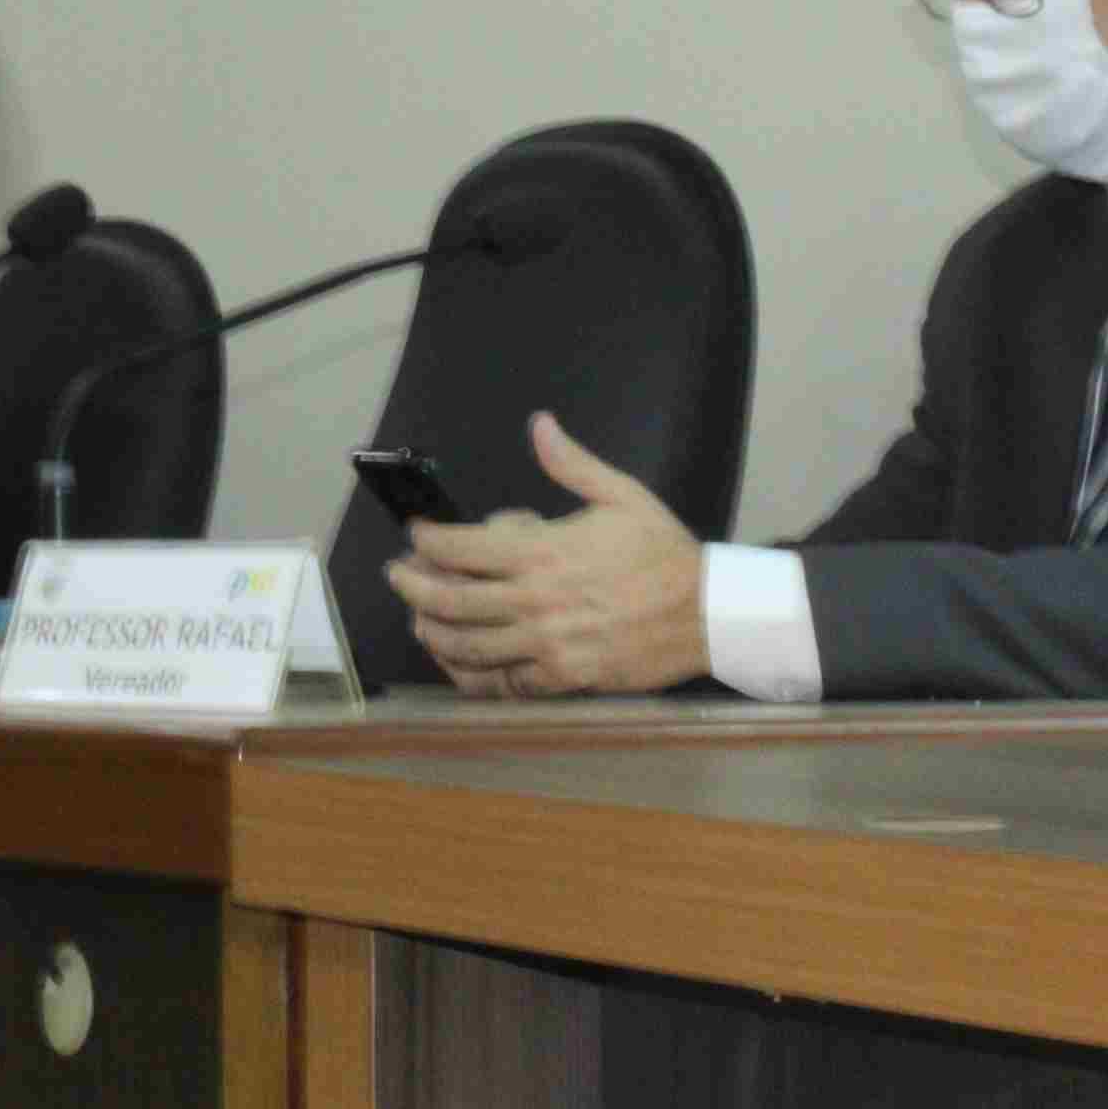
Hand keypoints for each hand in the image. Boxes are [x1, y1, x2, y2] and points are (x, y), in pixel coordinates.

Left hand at [381, 412, 708, 696]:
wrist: (708, 615)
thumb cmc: (664, 554)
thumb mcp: (621, 495)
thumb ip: (571, 464)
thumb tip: (540, 425)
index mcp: (544, 552)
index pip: (462, 546)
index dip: (428, 539)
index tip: (416, 533)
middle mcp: (536, 601)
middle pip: (451, 599)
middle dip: (412, 586)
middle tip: (398, 575)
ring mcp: (547, 645)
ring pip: (468, 646)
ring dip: (432, 632)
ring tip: (419, 619)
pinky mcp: (563, 678)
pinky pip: (503, 683)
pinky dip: (472, 674)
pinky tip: (459, 662)